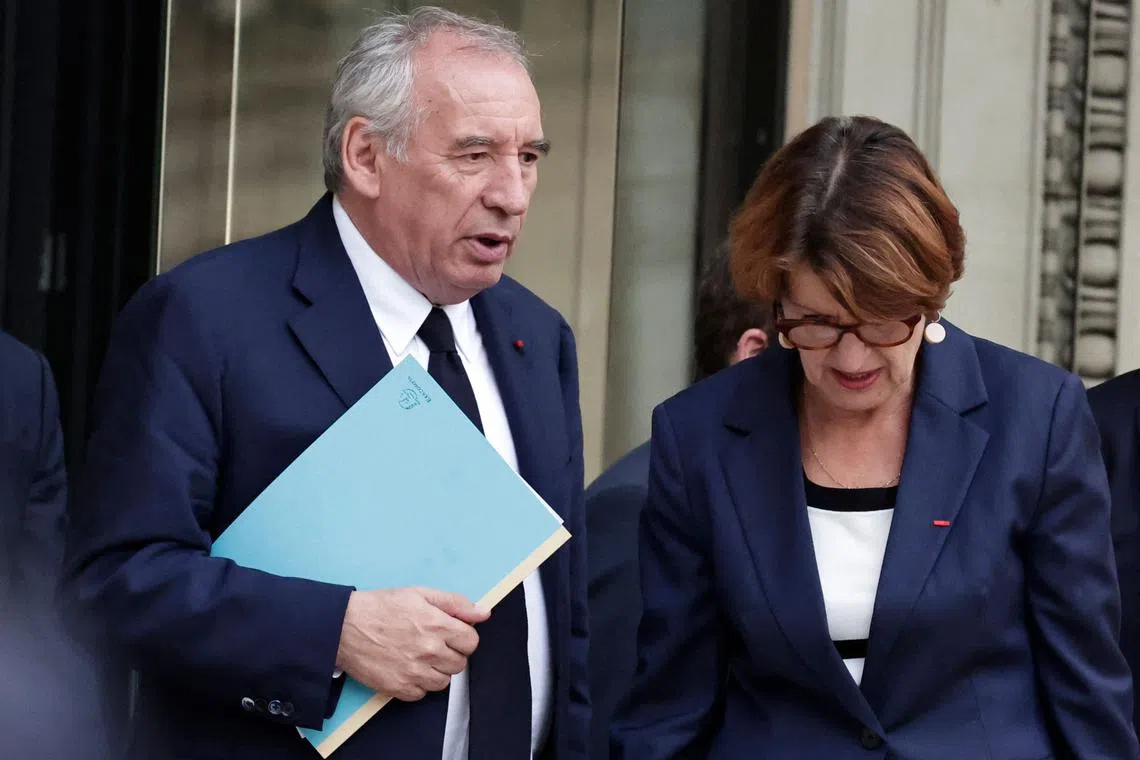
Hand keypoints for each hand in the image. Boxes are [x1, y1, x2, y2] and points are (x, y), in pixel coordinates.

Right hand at [335, 587, 488, 700]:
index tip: (451, 634)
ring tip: (418, 655)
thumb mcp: (420, 594)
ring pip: (443, 681)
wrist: (344, 627)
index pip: (471, 642)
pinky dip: (417, 683)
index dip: (462, 637)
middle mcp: (429, 650)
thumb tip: (483, 612)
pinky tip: (407, 667)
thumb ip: (456, 603)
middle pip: (459, 663)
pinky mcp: (399, 688)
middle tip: (432, 643)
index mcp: (437, 625)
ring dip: (436, 670)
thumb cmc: (380, 607)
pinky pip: (422, 693)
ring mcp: (414, 672)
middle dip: (450, 653)